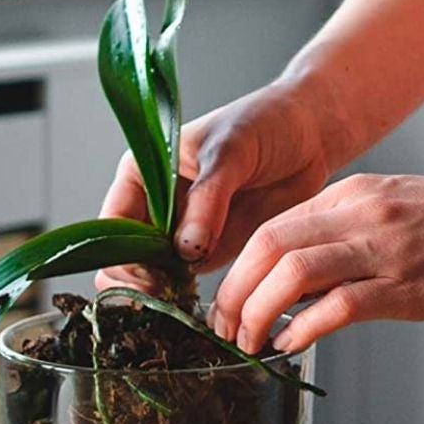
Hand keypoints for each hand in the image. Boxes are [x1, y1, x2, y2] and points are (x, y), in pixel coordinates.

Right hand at [96, 80, 336, 289]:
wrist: (310, 134)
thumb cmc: (265, 123)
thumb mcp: (231, 151)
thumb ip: (208, 199)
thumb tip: (185, 249)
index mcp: (143, 172)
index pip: (113, 223)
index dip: (122, 254)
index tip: (150, 273)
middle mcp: (156, 204)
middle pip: (125, 257)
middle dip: (138, 281)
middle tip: (167, 292)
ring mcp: (183, 231)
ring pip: (154, 275)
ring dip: (165, 293)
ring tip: (186, 300)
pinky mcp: (212, 249)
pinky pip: (189, 281)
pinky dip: (191, 296)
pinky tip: (207, 299)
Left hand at [210, 172, 423, 353]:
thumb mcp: (401, 208)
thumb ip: (353, 232)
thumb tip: (307, 275)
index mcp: (356, 194)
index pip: (272, 226)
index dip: (237, 268)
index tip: (228, 301)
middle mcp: (363, 213)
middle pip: (267, 244)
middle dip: (232, 290)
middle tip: (221, 327)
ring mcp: (385, 248)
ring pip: (291, 271)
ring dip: (255, 312)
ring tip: (245, 342)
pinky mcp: (409, 285)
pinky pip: (337, 304)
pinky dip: (301, 328)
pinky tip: (290, 345)